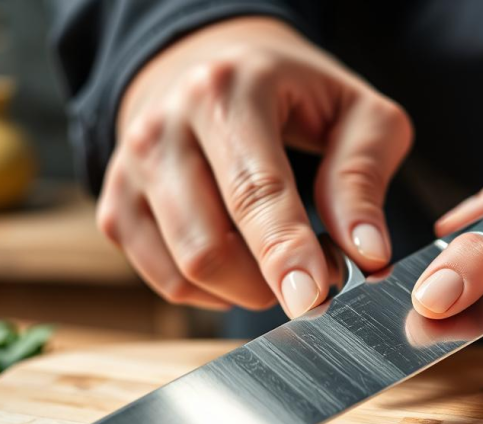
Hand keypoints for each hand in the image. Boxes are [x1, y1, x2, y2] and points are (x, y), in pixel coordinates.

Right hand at [99, 17, 411, 315]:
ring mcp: (130, 170)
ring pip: (184, 271)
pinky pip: (166, 281)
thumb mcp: (356, 113)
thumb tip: (366, 253)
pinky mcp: (116, 207)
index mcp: (225, 92)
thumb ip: (362, 177)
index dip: (283, 251)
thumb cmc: (294, 94)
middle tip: (317, 276)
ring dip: (245, 290)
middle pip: (207, 245)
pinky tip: (242, 261)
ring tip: (282, 261)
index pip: (254, 190)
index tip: (309, 299)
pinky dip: (213, 291)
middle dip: (268, 282)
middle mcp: (162, 128)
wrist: (210, 65)